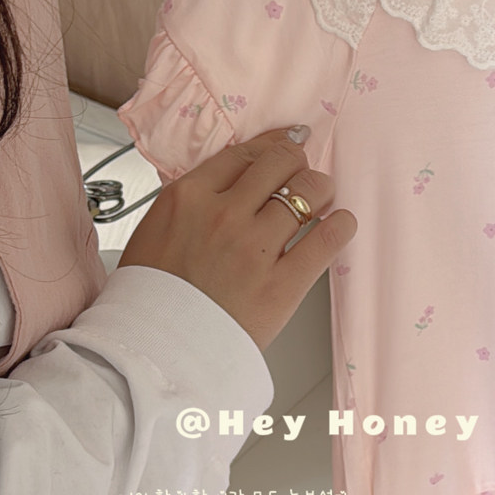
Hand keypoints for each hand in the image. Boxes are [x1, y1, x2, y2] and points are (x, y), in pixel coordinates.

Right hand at [119, 126, 356, 350]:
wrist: (155, 352)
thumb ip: (194, 202)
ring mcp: (255, 248)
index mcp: (188, 198)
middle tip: (305, 174)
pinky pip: (327, 238)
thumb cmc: (152, 297)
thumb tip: (233, 181)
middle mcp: (224, 214)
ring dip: (322, 190)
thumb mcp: (157, 231)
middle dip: (299, 164)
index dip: (275, 145)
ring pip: (309, 192)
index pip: (245, 154)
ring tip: (323, 198)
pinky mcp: (283, 283)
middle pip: (281, 163)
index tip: (289, 142)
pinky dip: (341, 225)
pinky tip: (341, 224)